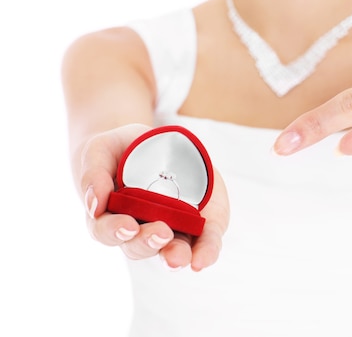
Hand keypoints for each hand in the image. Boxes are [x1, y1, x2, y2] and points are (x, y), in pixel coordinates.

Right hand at [79, 124, 228, 270]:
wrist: (157, 144)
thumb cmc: (120, 151)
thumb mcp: (102, 150)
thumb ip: (94, 174)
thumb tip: (95, 205)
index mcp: (111, 216)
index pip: (107, 231)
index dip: (115, 231)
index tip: (128, 225)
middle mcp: (141, 230)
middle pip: (139, 247)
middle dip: (148, 242)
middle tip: (160, 232)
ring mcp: (171, 230)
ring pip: (170, 252)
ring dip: (174, 256)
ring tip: (179, 257)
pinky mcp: (199, 226)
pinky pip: (204, 244)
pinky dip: (205, 253)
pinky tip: (202, 260)